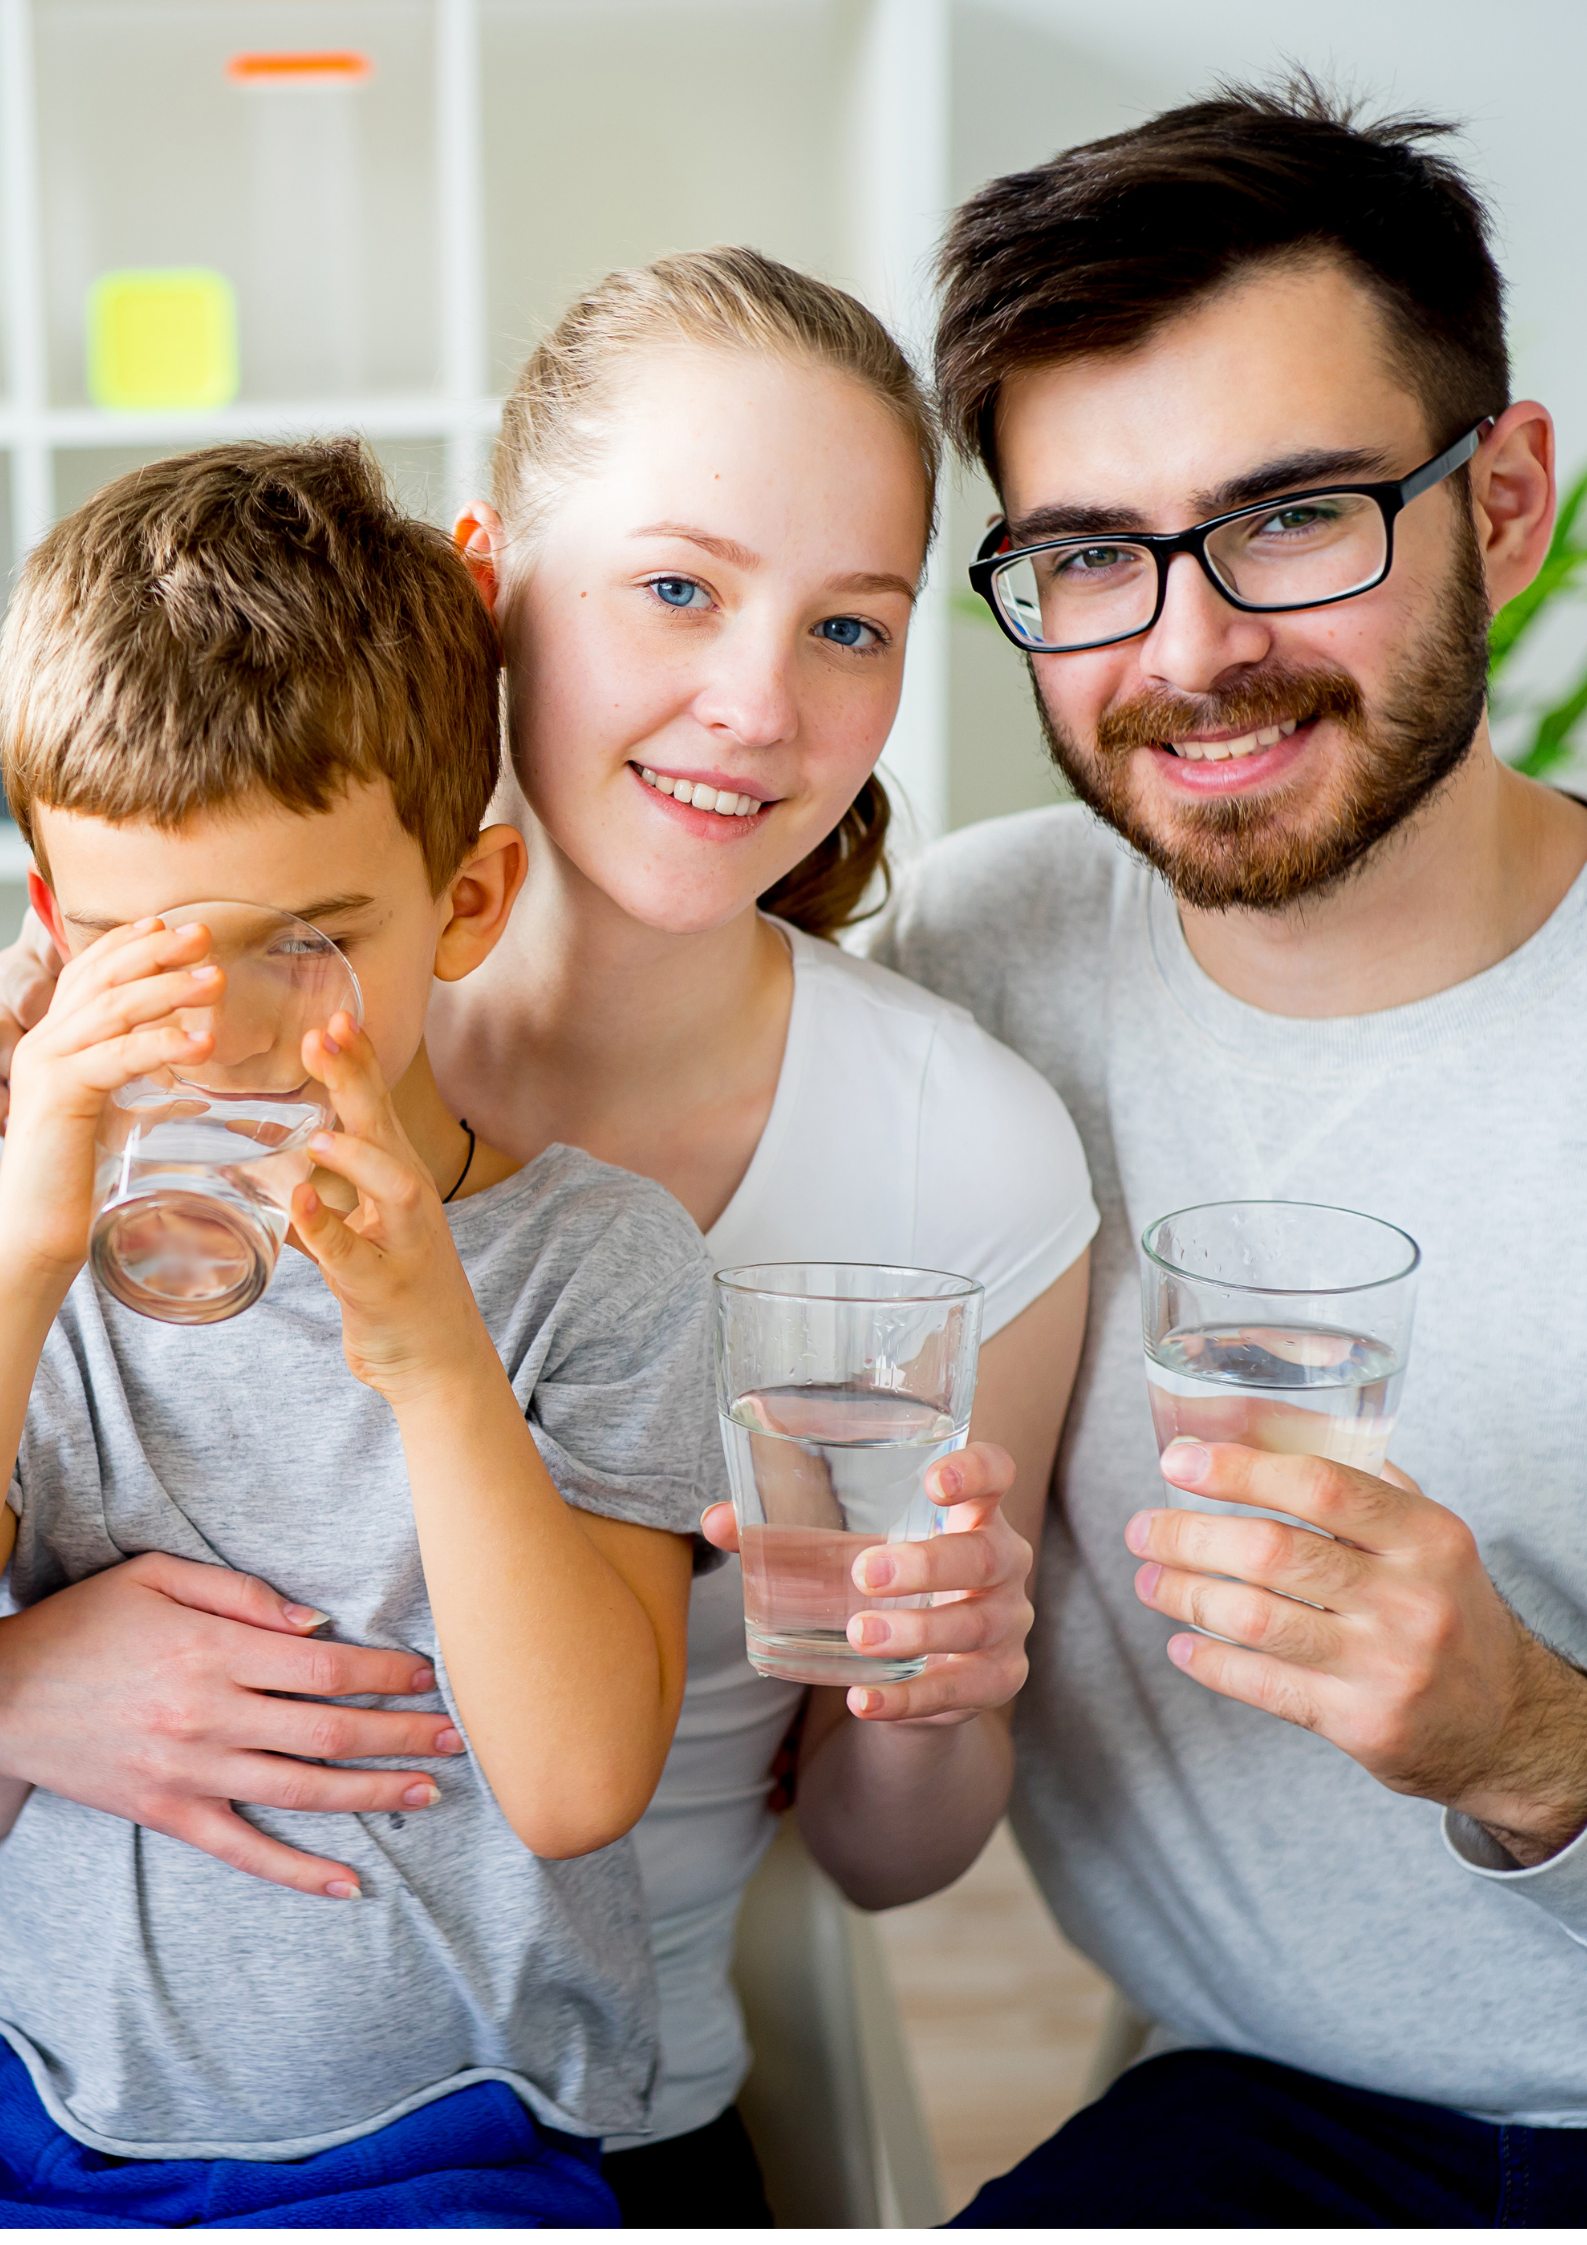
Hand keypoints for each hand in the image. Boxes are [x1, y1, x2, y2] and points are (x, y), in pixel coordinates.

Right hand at [0, 916, 219, 1279]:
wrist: (32, 1233)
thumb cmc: (74, 1182)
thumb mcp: (110, 1119)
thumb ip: (134, 1089)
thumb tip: (185, 1082)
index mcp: (56, 1043)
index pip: (87, 975)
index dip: (128, 944)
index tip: (172, 925)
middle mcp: (45, 1044)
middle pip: (101, 977)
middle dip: (155, 951)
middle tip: (205, 934)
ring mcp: (47, 1066)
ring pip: (112, 1009)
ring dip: (169, 988)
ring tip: (216, 979)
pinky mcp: (59, 1097)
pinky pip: (116, 1057)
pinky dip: (163, 1044)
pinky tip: (204, 1043)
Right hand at [0, 1552, 464, 1896]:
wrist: (1, 1698)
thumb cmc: (83, 1623)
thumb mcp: (156, 1575)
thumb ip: (242, 1593)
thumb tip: (318, 1621)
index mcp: (214, 1650)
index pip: (326, 1666)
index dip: (386, 1671)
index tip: (428, 1673)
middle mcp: (211, 1714)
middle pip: (329, 1730)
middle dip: (402, 1733)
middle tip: (458, 1735)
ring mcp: (192, 1771)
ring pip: (303, 1791)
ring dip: (374, 1795)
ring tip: (429, 1793)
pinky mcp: (170, 1813)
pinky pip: (245, 1851)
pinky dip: (299, 1873)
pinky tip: (350, 1885)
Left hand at [291, 1016, 488, 1398]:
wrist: (439, 1361)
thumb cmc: (397, 1289)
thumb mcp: (365, 1230)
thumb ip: (329, 1195)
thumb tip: (272, 1162)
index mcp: (398, 1181)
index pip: (379, 1109)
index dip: (359, 1063)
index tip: (335, 1018)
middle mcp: (409, 1204)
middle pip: (387, 1129)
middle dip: (359, 1081)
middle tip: (326, 1034)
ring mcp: (404, 1246)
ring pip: (392, 1189)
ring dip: (358, 1157)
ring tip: (320, 1132)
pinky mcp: (384, 1290)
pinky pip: (354, 1257)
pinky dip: (328, 1229)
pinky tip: (301, 1205)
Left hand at [702, 1439, 1032, 1723]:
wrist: (929, 1668)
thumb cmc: (889, 1584)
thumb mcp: (850, 1552)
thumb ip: (785, 1531)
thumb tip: (715, 1520)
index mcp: (972, 1512)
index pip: (995, 1474)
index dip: (974, 1472)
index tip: (933, 1479)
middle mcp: (1002, 1564)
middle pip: (983, 1554)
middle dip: (927, 1563)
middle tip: (865, 1571)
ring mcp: (1005, 1625)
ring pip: (974, 1626)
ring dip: (916, 1631)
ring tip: (858, 1633)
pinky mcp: (995, 1681)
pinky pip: (957, 1692)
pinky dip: (908, 1700)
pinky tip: (864, 1700)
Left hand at [1130, 1438, 1586, 1863]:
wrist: (1509, 1724)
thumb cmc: (1450, 1612)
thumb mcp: (1431, 1539)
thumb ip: (1363, 1486)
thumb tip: (1260, 1431)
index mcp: (1427, 1536)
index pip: (1320, 1485)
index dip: (1239, 1469)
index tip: (1178, 1463)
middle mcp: (1410, 1598)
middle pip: (1272, 1551)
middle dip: (1188, 1536)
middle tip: (1143, 1528)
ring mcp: (1386, 1666)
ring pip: (1256, 1620)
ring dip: (1184, 1595)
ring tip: (1148, 1581)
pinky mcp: (1363, 1725)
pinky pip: (1264, 1685)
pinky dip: (1210, 1662)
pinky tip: (1182, 1644)